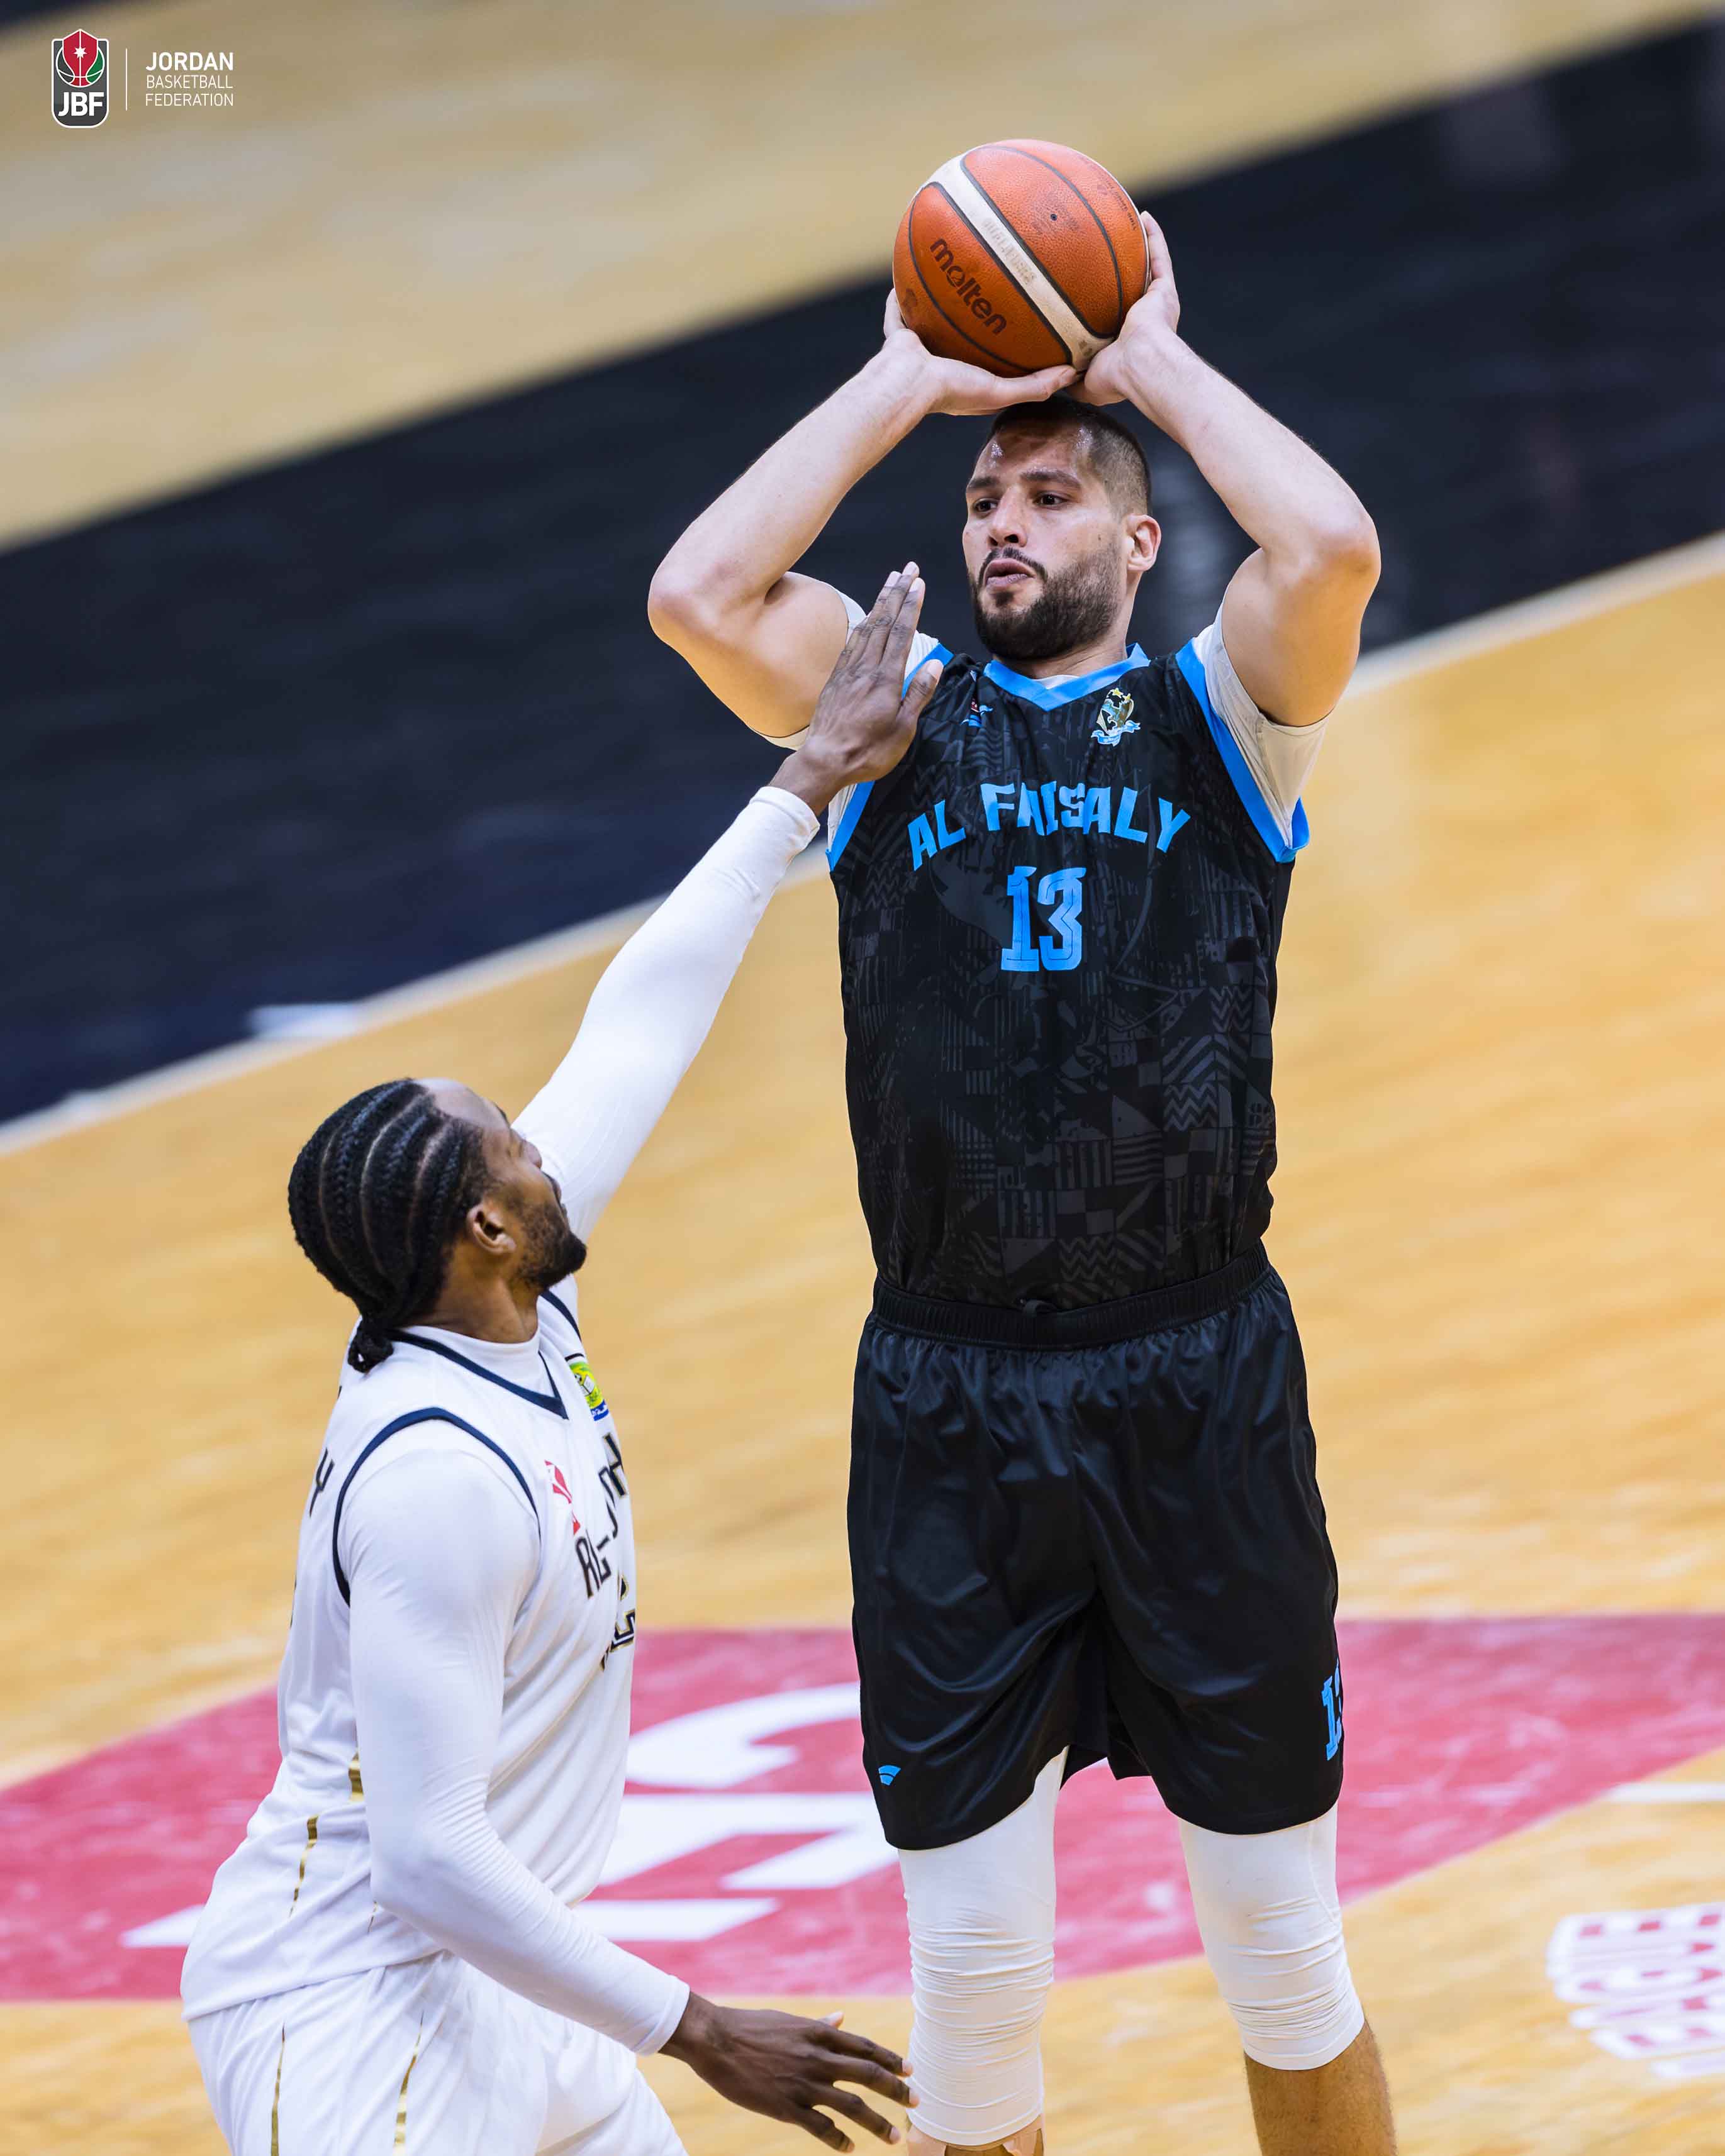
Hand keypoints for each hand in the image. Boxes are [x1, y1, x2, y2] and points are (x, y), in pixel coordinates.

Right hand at [662, 1994, 913, 2151]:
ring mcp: (803, 2083)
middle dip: (896, 2090)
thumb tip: (842, 2019)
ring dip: (877, 2122)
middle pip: (867, 2074)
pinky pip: (821, 2127)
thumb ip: (819, 2026)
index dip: (891, 2059)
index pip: (865, 2047)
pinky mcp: (786, 2106)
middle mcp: (817, 2056)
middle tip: (917, 2103)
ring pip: (851, 2104)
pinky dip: (839, 2139)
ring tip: (895, 2136)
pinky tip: (850, 2148)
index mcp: (818, 2033)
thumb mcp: (790, 2021)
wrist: (715, 2040)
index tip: (911, 2071)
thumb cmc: (751, 2027)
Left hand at [777, 566, 942, 811]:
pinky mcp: (836, 679)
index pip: (902, 633)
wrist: (824, 760)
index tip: (918, 583)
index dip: (911, 606)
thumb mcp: (902, 729)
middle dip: (897, 593)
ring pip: (867, 628)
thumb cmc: (868, 751)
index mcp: (886, 679)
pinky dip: (862, 625)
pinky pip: (852, 643)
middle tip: (907, 569)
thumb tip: (934, 665)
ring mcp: (849, 671)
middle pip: (884, 622)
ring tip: (889, 582)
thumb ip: (917, 694)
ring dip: (880, 603)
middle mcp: (866, 668)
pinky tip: (866, 618)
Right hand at [882, 290, 1076, 416]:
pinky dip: (901, 296)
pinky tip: (910, 270)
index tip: (1028, 324)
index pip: (992, 358)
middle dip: (976, 315)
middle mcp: (943, 362)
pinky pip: (899, 310)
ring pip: (932, 319)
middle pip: (962, 333)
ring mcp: (919, 348)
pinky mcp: (899, 337)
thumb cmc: (953, 390)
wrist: (909, 384)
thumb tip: (1073, 373)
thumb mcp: (1001, 391)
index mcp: (966, 378)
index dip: (1008, 344)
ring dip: (942, 301)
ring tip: (955, 275)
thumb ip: (1035, 386)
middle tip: (995, 291)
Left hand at [1070, 213, 1181, 407]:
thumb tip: (1052, 377)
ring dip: (1139, 246)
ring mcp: (1154, 304)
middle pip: (1128, 286)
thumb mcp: (1085, 382)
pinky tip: (1144, 217)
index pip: (1111, 315)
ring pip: (1146, 268)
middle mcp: (1141, 318)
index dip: (1102, 302)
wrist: (1141, 368)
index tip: (1087, 285)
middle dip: (1119, 270)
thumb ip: (1070, 377)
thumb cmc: (1116, 379)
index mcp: (1124, 338)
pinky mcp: (1164, 292)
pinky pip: (1160, 258)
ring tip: (1125, 222)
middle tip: (1102, 250)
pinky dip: (1154, 237)